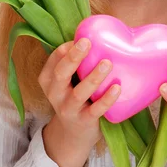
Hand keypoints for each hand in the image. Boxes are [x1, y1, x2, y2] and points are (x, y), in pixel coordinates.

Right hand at [38, 38, 120, 166]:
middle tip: (86, 42)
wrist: (73, 134)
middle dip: (73, 57)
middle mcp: (55, 93)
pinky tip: (117, 88)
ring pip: (79, 92)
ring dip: (93, 77)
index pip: (55, 58)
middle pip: (61, 73)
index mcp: (48, 78)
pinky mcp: (84, 121)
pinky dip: (106, 99)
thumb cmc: (74, 95)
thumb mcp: (67, 79)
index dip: (68, 47)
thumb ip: (75, 61)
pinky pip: (95, 110)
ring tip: (107, 63)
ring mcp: (68, 108)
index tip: (84, 38)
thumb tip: (97, 33)